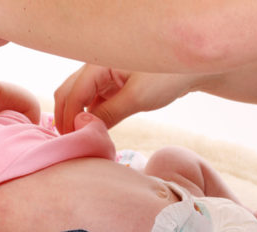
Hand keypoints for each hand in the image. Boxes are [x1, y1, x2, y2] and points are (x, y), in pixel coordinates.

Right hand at [54, 64, 202, 133]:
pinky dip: (90, 115)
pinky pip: (93, 101)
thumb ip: (108, 113)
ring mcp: (103, 76)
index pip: (72, 93)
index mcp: (98, 64)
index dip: (68, 118)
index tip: (72, 141)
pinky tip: (94, 130)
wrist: (191, 69)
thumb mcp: (136, 98)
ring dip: (77, 116)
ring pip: (79, 98)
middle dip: (66, 116)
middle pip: (68, 92)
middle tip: (71, 142)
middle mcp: (96, 67)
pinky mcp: (112, 85)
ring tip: (82, 139)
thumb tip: (84, 127)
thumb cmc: (167, 77)